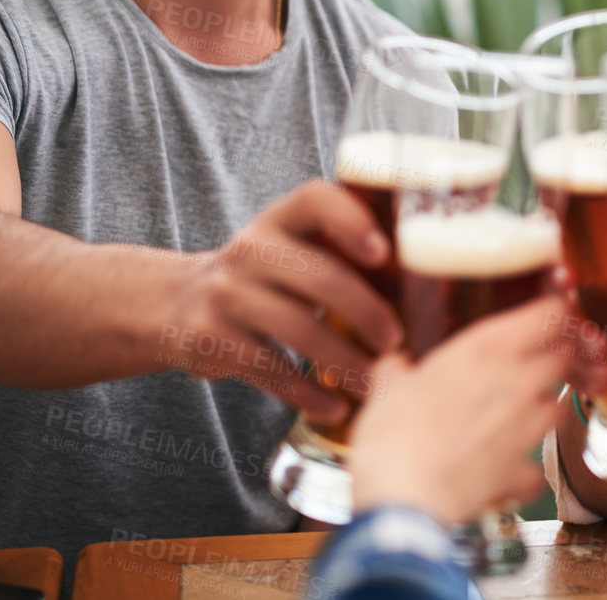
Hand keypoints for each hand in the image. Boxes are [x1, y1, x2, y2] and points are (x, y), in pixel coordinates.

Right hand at [158, 180, 401, 420]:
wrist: (176, 302)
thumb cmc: (266, 276)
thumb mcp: (293, 248)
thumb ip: (342, 253)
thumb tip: (430, 287)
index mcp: (282, 218)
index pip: (316, 199)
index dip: (352, 220)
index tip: (386, 252)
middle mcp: (251, 247)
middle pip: (321, 276)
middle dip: (367, 312)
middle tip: (398, 342)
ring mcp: (227, 293)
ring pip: (299, 328)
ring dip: (345, 362)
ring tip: (376, 384)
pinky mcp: (211, 337)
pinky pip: (270, 369)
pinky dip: (307, 393)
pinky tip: (336, 407)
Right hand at [351, 295, 571, 523]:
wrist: (404, 499)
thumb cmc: (393, 439)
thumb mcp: (385, 392)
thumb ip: (396, 373)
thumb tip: (393, 365)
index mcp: (482, 352)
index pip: (546, 316)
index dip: (554, 314)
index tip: (550, 317)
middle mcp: (513, 383)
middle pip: (562, 358)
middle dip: (553, 359)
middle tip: (532, 364)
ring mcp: (524, 427)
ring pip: (555, 406)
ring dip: (541, 408)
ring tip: (515, 416)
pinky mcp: (521, 469)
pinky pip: (535, 467)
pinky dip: (524, 470)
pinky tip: (504, 471)